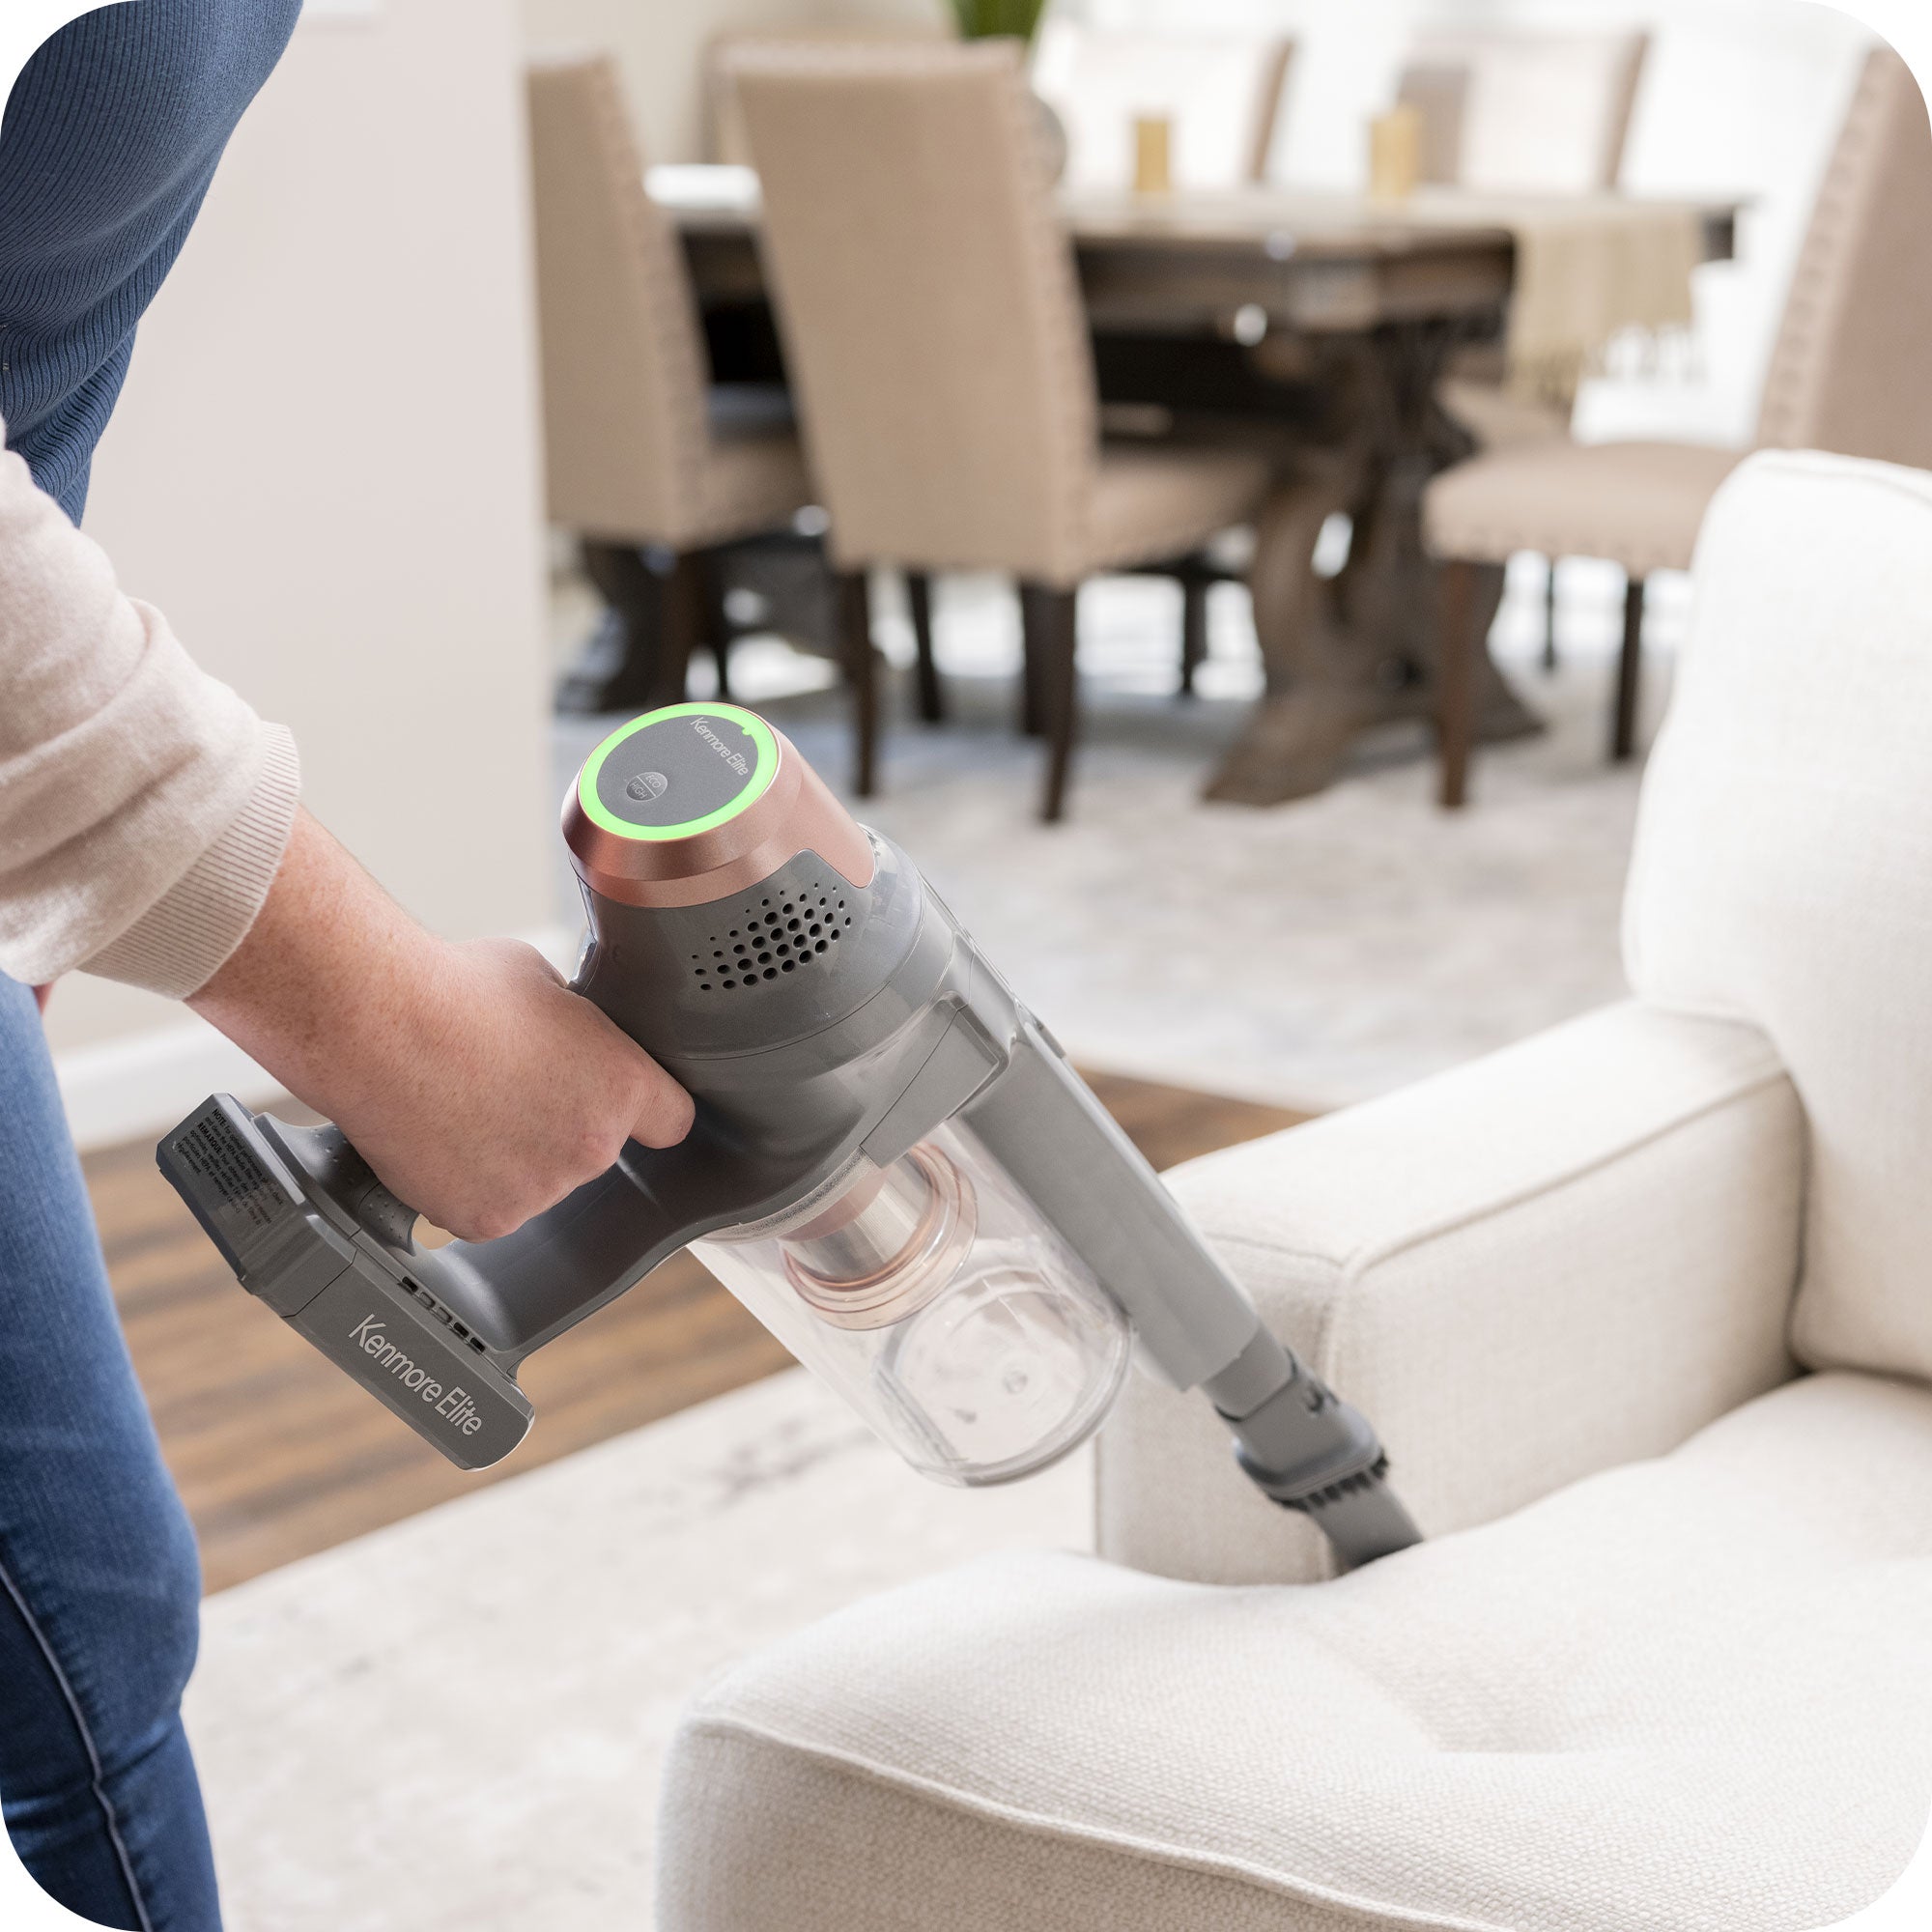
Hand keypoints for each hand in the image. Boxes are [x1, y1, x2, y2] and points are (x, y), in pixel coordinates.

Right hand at [189, 810, 691, 1240]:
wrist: (375, 1025)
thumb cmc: (455, 988)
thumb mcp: (546, 984)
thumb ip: (576, 1025)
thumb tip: (571, 1033)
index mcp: (623, 1086)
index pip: (670, 1120)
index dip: (644, 1109)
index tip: (617, 1101)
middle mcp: (592, 1147)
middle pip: (594, 1148)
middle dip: (561, 1125)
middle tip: (508, 1087)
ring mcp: (538, 1190)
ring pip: (538, 1181)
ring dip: (512, 1157)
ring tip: (462, 1105)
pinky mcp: (483, 1219)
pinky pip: (486, 1206)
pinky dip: (465, 1183)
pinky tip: (439, 1137)